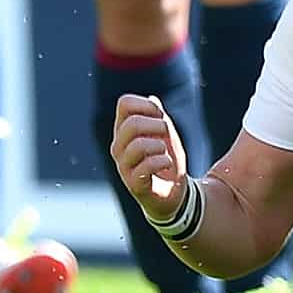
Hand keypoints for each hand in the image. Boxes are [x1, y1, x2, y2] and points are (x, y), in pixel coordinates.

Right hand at [109, 94, 189, 221]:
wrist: (173, 193)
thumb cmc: (167, 160)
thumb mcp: (166, 134)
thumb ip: (158, 117)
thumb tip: (152, 100)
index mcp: (123, 130)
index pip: (124, 104)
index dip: (146, 104)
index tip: (160, 116)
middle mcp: (118, 147)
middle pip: (132, 123)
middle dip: (157, 126)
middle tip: (166, 136)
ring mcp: (123, 166)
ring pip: (138, 145)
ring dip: (160, 146)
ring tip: (164, 154)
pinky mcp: (133, 184)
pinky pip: (146, 166)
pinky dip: (163, 161)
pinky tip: (166, 165)